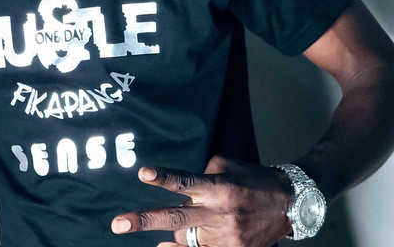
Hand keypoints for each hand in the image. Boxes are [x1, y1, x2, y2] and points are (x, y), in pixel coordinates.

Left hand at [111, 155, 293, 246]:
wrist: (289, 203)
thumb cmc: (251, 178)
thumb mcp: (224, 167)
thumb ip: (198, 176)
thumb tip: (177, 189)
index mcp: (218, 187)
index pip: (185, 181)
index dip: (164, 177)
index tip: (143, 173)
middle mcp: (219, 213)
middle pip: (176, 217)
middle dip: (144, 220)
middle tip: (117, 223)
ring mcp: (226, 237)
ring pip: (185, 239)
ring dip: (172, 233)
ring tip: (151, 230)